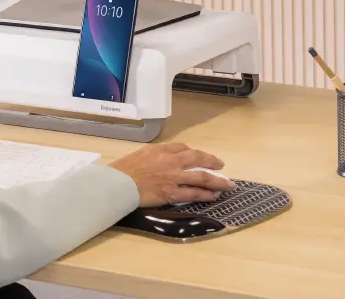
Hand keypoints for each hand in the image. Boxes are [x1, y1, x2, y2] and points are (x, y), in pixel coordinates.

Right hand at [107, 142, 234, 206]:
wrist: (117, 184)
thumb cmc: (122, 170)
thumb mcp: (139, 154)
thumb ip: (153, 155)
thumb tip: (162, 160)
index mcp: (160, 150)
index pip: (182, 148)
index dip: (194, 153)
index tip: (199, 157)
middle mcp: (170, 161)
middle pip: (197, 158)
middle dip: (212, 161)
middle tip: (220, 165)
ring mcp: (173, 177)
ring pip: (201, 177)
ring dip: (217, 180)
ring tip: (227, 184)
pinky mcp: (172, 193)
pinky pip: (193, 193)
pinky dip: (205, 194)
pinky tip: (214, 195)